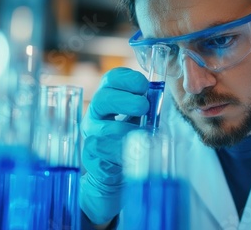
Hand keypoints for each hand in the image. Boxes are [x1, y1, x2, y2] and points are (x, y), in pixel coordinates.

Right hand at [80, 67, 148, 224]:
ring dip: (129, 129)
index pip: (111, 79)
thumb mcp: (140, 119)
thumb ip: (147, 107)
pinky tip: (135, 151)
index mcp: (108, 99)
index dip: (127, 78)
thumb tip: (159, 94)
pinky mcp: (92, 156)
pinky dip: (123, 151)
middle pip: (103, 99)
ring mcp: (91, 135)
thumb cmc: (130, 140)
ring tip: (144, 134)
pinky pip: (106, 151)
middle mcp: (95, 114)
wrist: (116, 173)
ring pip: (106, 128)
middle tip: (144, 107)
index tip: (144, 85)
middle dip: (126, 100)